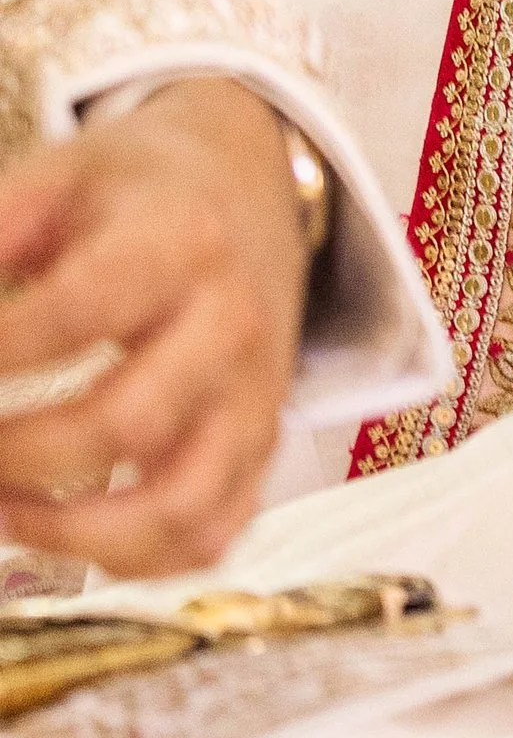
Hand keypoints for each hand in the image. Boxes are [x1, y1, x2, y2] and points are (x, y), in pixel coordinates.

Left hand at [0, 78, 310, 574]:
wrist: (253, 183)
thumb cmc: (142, 189)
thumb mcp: (63, 176)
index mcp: (182, 240)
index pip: (79, 312)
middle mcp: (233, 322)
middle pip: (128, 422)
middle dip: (17, 455)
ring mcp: (255, 394)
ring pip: (182, 506)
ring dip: (74, 533)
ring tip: (4, 507)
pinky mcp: (261, 444)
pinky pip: (211, 535)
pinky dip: (137, 560)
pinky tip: (69, 532)